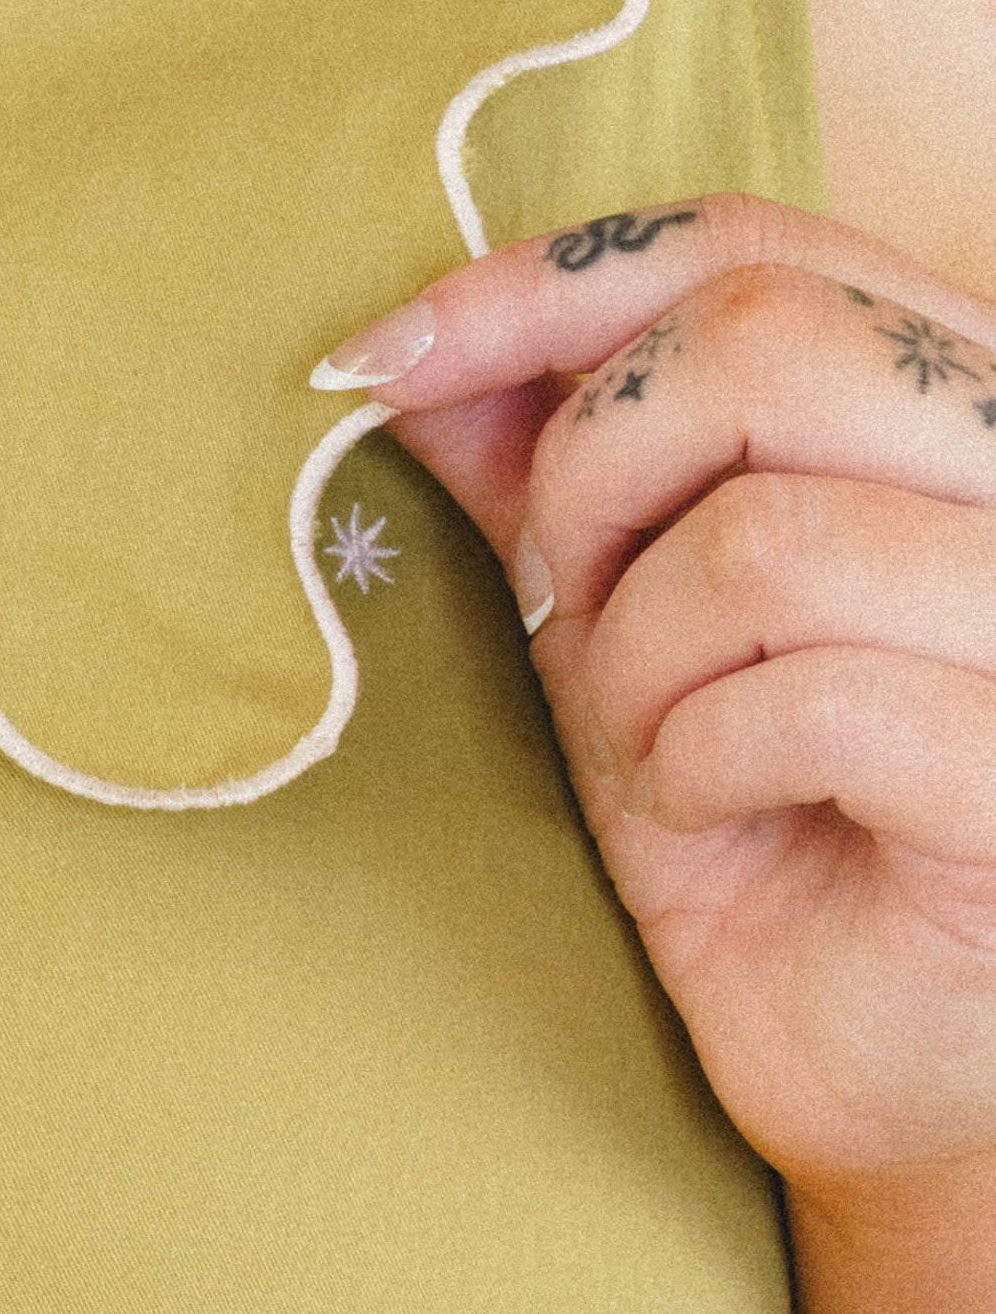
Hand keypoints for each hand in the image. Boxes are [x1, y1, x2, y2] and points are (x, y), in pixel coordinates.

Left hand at [325, 198, 995, 1198]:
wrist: (878, 1069)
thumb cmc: (772, 838)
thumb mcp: (622, 636)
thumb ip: (547, 482)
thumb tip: (406, 352)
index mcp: (949, 401)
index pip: (752, 243)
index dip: (541, 286)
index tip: (375, 362)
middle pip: (764, 341)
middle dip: (591, 482)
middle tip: (563, 618)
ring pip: (770, 535)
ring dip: (637, 662)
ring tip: (658, 753)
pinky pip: (812, 696)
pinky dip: (702, 765)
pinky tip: (717, 818)